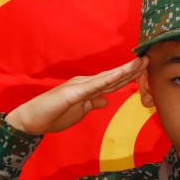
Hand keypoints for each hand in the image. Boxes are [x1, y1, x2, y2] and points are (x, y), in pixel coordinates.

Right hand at [4, 56, 148, 134]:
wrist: (31, 120)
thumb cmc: (53, 115)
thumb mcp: (79, 110)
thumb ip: (92, 103)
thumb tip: (105, 100)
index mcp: (88, 88)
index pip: (112, 81)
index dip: (128, 75)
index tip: (144, 68)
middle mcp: (86, 83)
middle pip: (113, 76)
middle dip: (131, 69)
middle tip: (148, 59)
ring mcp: (79, 86)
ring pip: (106, 78)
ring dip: (123, 71)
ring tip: (138, 63)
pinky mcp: (72, 93)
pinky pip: (93, 87)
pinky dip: (107, 80)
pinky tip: (118, 75)